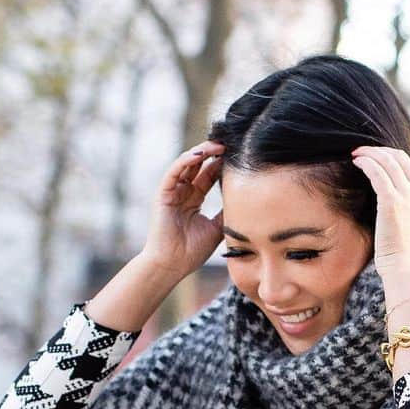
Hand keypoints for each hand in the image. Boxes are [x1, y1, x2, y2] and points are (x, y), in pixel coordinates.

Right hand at [140, 140, 225, 279]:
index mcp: (194, 199)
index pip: (209, 175)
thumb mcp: (217, 227)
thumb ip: (227, 211)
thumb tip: (247, 199)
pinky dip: (186, 160)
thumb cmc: (192, 251)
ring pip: (187, 163)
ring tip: (218, 144)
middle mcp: (183, 192)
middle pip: (199, 165)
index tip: (238, 154)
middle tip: (230, 142)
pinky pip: (174, 172)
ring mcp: (172, 192)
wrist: (172, 265)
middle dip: (214, 153)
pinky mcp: (163, 194)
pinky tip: (200, 153)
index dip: (222, 164)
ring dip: (202, 151)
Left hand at [350, 145, 409, 282]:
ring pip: (387, 161)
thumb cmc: (406, 256)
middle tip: (361, 152)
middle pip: (399, 157)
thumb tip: (388, 197)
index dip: (390, 155)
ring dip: (369, 154)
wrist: (408, 271)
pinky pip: (377, 173)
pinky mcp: (393, 202)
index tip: (375, 156)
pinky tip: (357, 163)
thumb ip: (409, 207)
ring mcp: (409, 196)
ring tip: (355, 155)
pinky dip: (366, 164)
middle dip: (378, 150)